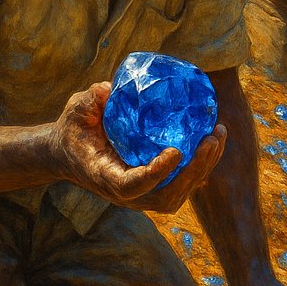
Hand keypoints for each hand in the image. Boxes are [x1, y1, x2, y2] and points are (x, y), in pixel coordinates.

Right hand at [48, 82, 226, 213]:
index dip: (156, 173)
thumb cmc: (74, 129)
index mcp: (105, 176)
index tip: (176, 151)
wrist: (68, 152)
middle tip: (210, 139)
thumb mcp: (76, 111)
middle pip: (166, 196)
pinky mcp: (155, 186)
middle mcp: (126, 194)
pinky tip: (214, 137)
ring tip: (218, 135)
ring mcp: (142, 194)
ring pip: (180, 193)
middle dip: (194, 172)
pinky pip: (184, 182)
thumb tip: (108, 89)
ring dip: (204, 167)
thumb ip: (90, 101)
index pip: (132, 185)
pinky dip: (203, 163)